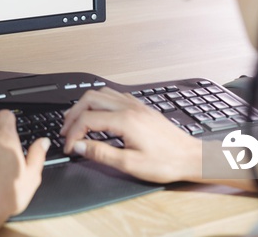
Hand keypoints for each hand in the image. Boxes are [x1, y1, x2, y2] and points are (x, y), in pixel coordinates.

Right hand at [60, 87, 202, 183]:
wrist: (191, 157)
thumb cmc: (166, 162)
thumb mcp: (130, 164)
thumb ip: (101, 153)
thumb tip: (79, 146)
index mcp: (125, 120)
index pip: (87, 119)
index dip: (73, 133)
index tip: (69, 147)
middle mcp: (129, 107)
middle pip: (90, 99)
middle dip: (73, 114)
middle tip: (66, 131)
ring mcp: (136, 105)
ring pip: (101, 93)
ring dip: (85, 105)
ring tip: (77, 121)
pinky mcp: (141, 107)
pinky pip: (114, 95)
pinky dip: (99, 102)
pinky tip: (98, 114)